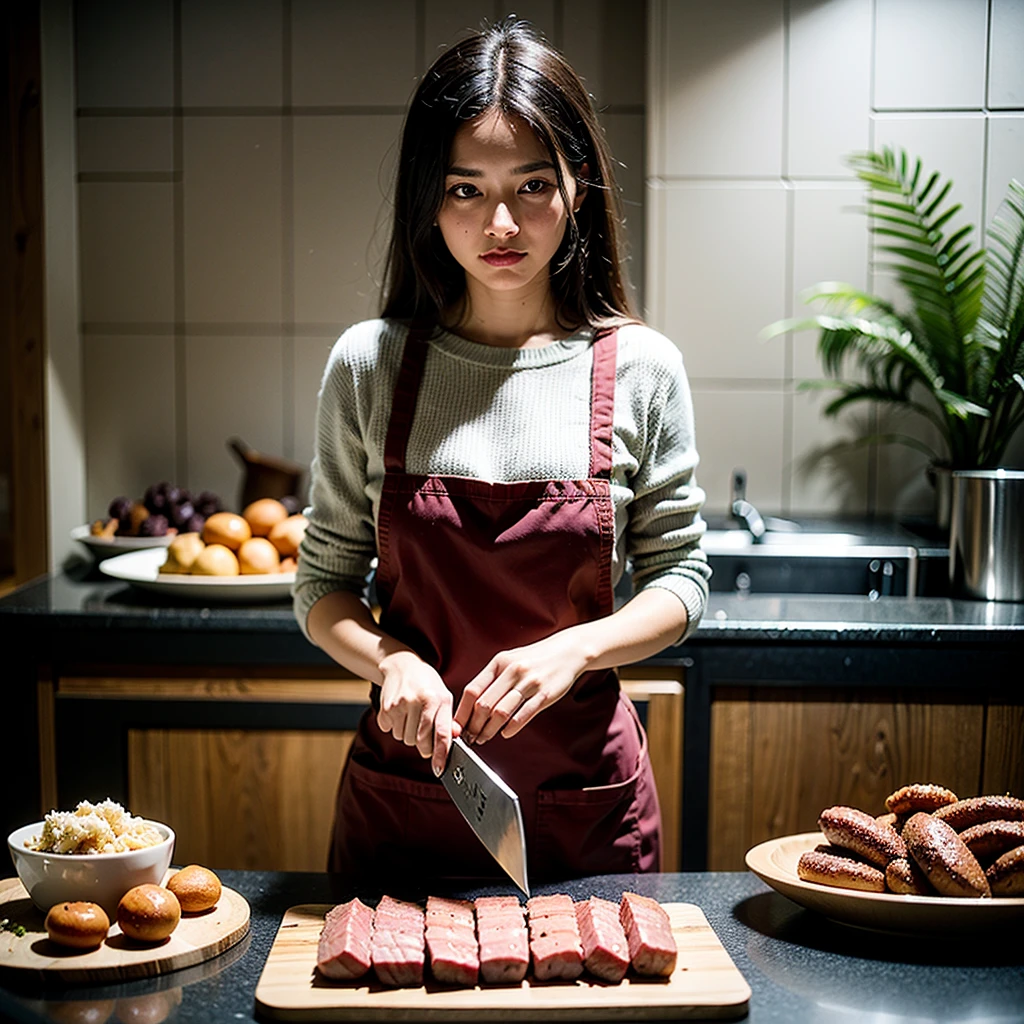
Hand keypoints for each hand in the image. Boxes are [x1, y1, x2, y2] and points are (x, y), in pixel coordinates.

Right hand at [377, 651, 459, 775]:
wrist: (402, 665)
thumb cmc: (427, 684)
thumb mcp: (443, 696)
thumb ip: (447, 719)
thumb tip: (452, 740)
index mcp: (438, 699)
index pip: (441, 732)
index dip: (440, 754)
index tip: (439, 769)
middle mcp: (419, 701)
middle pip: (421, 742)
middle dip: (423, 744)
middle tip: (423, 733)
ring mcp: (400, 704)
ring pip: (405, 739)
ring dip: (408, 734)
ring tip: (411, 715)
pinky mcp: (385, 708)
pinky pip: (391, 732)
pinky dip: (395, 727)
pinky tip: (400, 712)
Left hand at [454, 633, 588, 743]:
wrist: (567, 651)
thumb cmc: (535, 659)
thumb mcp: (509, 660)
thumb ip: (492, 679)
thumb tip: (471, 704)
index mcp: (499, 662)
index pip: (472, 690)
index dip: (462, 712)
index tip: (456, 726)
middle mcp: (512, 671)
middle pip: (484, 704)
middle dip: (473, 726)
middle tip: (469, 737)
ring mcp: (529, 683)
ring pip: (501, 712)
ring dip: (489, 730)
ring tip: (484, 738)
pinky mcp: (545, 694)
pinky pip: (524, 715)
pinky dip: (511, 728)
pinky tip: (505, 733)